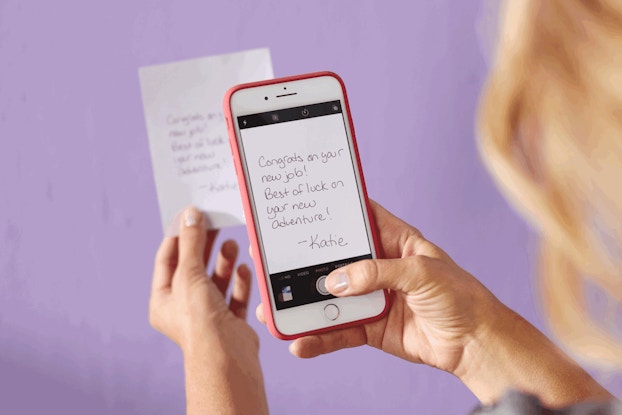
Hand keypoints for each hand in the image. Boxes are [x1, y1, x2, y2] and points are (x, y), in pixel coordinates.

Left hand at [150, 207, 255, 351]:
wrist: (226, 356)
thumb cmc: (198, 320)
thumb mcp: (189, 273)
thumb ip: (191, 243)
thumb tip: (190, 215)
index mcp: (164, 300)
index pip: (167, 260)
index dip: (178, 237)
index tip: (189, 216)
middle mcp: (184, 308)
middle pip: (194, 268)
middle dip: (205, 246)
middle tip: (215, 223)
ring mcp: (208, 315)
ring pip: (216, 281)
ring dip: (224, 261)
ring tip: (232, 244)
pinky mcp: (230, 321)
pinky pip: (235, 295)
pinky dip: (239, 281)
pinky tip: (243, 268)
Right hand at [258, 200, 494, 373]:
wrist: (474, 344)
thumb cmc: (460, 296)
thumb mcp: (422, 273)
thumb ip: (378, 273)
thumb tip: (336, 282)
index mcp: (395, 241)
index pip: (359, 218)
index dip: (333, 211)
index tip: (302, 206)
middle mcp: (379, 266)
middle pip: (334, 260)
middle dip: (304, 260)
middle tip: (271, 258)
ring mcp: (372, 297)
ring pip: (330, 297)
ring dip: (304, 303)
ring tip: (274, 308)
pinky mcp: (369, 327)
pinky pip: (338, 331)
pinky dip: (319, 337)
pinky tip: (301, 342)